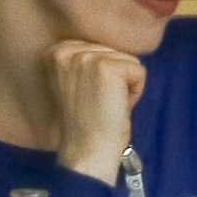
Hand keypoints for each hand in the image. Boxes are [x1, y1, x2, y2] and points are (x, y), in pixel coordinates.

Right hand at [48, 40, 146, 180]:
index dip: (105, 75)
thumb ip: (86, 62)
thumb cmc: (87, 119)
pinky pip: (139, 72)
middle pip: (116, 53)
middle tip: (100, 102)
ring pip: (129, 62)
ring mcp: (86, 57)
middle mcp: (66, 50)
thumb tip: (112, 49)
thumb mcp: (77, 81)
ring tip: (106, 104)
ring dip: (126, 85)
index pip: (102, 49)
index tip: (91, 95)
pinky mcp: (107, 67)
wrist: (87, 147)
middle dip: (117, 79)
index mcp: (56, 52)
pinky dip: (136, 91)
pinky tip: (117, 106)